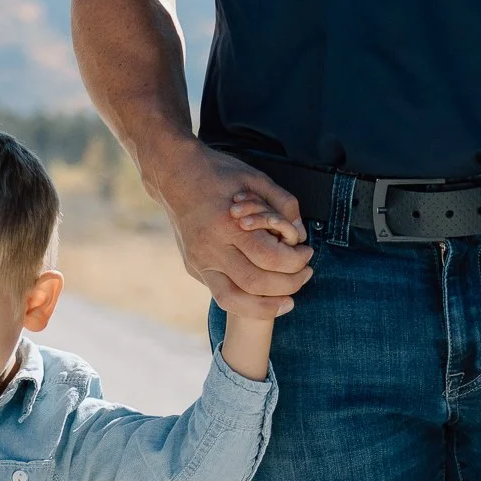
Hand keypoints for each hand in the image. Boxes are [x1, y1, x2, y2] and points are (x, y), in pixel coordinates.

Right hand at [156, 143, 311, 318]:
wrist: (174, 175)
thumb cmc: (218, 173)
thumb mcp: (256, 178)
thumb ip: (283, 204)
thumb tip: (300, 235)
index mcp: (227, 224)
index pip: (269, 258)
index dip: (295, 262)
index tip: (306, 253)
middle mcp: (210, 248)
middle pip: (255, 284)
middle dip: (289, 285)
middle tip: (305, 274)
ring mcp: (198, 262)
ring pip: (232, 301)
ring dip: (265, 307)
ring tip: (287, 301)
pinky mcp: (194, 268)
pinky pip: (222, 294)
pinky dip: (247, 300)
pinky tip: (264, 294)